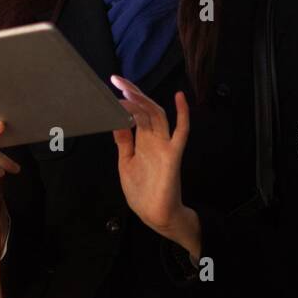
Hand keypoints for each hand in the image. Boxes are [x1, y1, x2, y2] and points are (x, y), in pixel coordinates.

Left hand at [110, 75, 190, 235]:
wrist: (155, 216)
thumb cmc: (142, 192)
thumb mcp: (126, 163)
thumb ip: (124, 142)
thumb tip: (116, 120)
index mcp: (143, 142)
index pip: (136, 113)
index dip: (127, 98)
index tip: (114, 85)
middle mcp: (154, 140)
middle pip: (146, 110)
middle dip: (133, 94)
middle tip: (117, 81)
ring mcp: (165, 146)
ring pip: (157, 116)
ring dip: (144, 101)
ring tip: (129, 90)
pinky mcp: (173, 155)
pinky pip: (181, 132)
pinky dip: (183, 115)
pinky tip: (179, 98)